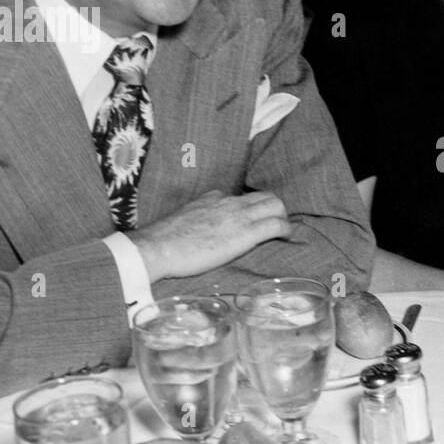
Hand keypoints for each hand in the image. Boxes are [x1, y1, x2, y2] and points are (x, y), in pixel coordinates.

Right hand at [127, 190, 292, 282]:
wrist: (158, 248)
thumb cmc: (164, 241)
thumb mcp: (183, 220)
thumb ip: (197, 219)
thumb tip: (199, 231)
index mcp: (212, 197)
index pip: (240, 197)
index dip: (250, 209)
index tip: (251, 220)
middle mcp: (228, 201)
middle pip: (264, 196)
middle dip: (274, 208)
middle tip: (275, 224)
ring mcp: (239, 215)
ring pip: (275, 205)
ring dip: (283, 217)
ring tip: (282, 231)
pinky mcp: (245, 233)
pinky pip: (276, 225)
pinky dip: (286, 229)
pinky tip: (286, 237)